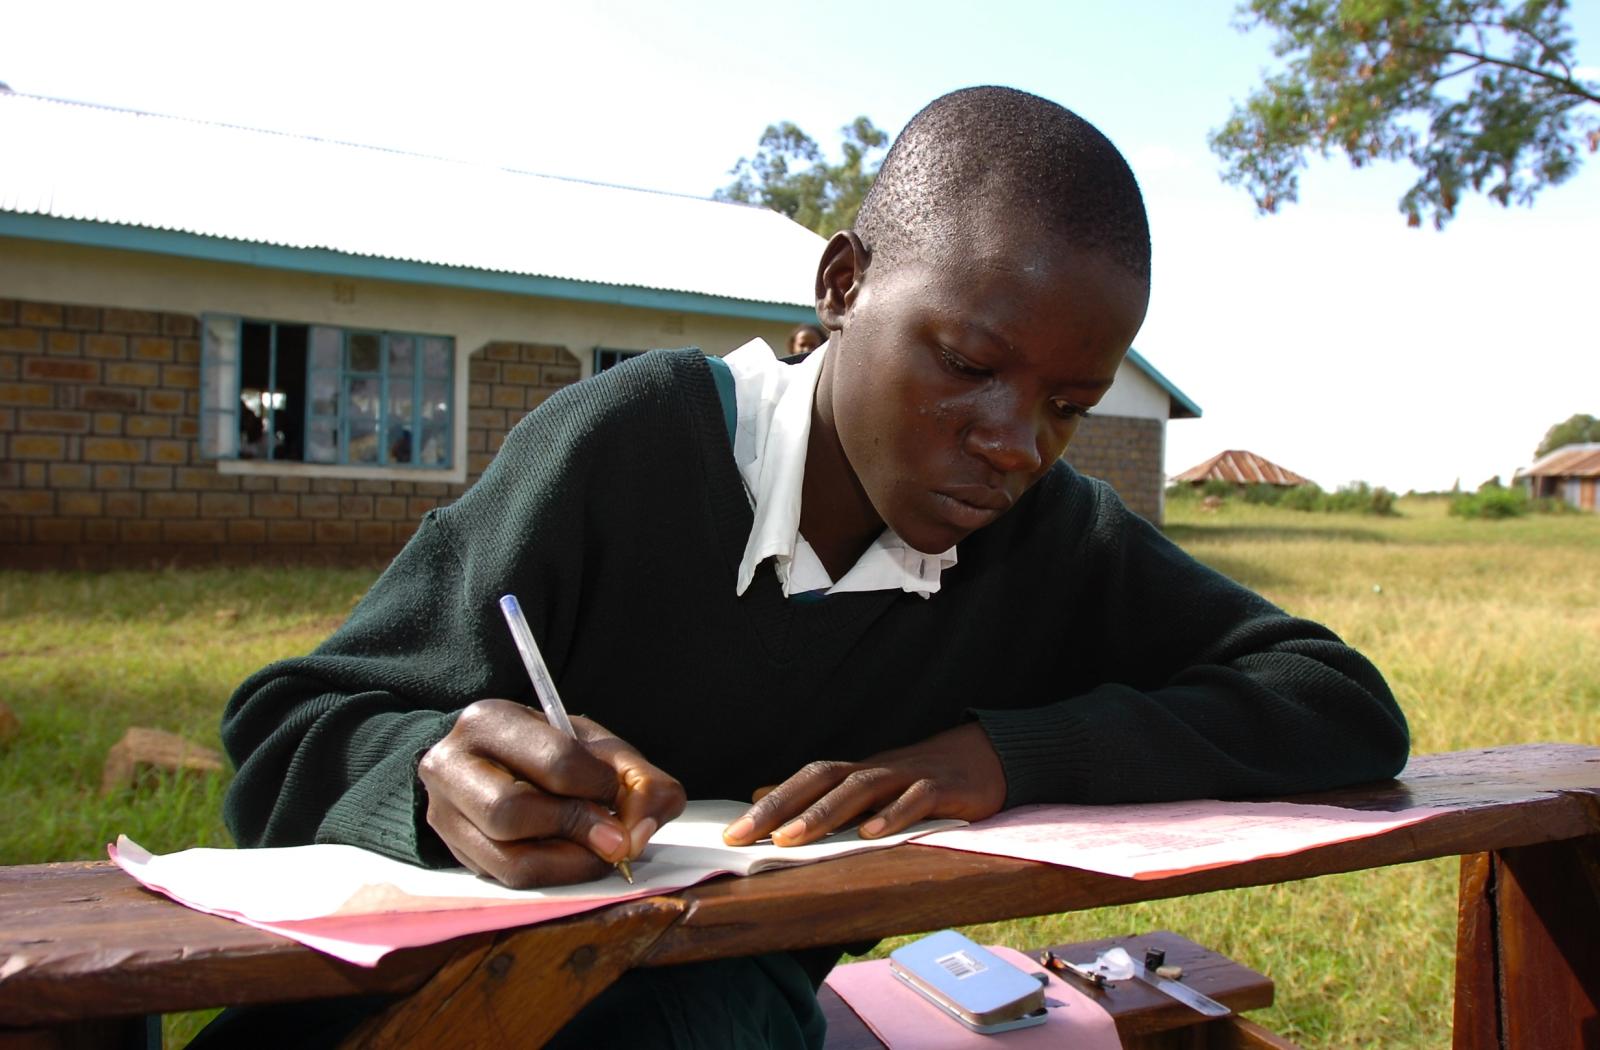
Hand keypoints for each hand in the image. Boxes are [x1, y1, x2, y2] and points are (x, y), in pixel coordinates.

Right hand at [419, 699, 684, 887]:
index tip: (616, 793)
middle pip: (512, 812)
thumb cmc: (551, 750)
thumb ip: (637, 778)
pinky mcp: (455, 853)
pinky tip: (572, 858)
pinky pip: (507, 880)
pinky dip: (552, 875)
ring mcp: (444, 814)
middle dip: (577, 829)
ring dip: (568, 862)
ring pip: (507, 858)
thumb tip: (641, 828)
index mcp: (489, 720)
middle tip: (616, 838)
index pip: (553, 760)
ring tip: (598, 851)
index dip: (597, 785)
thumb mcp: (596, 747)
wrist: (498, 762)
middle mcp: (451, 765)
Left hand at [721, 722, 1005, 847]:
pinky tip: (872, 834)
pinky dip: (893, 814)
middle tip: (744, 835)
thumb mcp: (871, 787)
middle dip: (781, 807)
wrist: (988, 757)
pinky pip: (917, 799)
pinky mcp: (945, 788)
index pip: (804, 782)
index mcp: (857, 774)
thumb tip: (763, 796)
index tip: (732, 832)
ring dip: (824, 813)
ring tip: (792, 838)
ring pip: (861, 787)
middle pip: (822, 780)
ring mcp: (909, 776)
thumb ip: (821, 795)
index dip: (768, 804)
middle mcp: (876, 770)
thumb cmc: (922, 779)